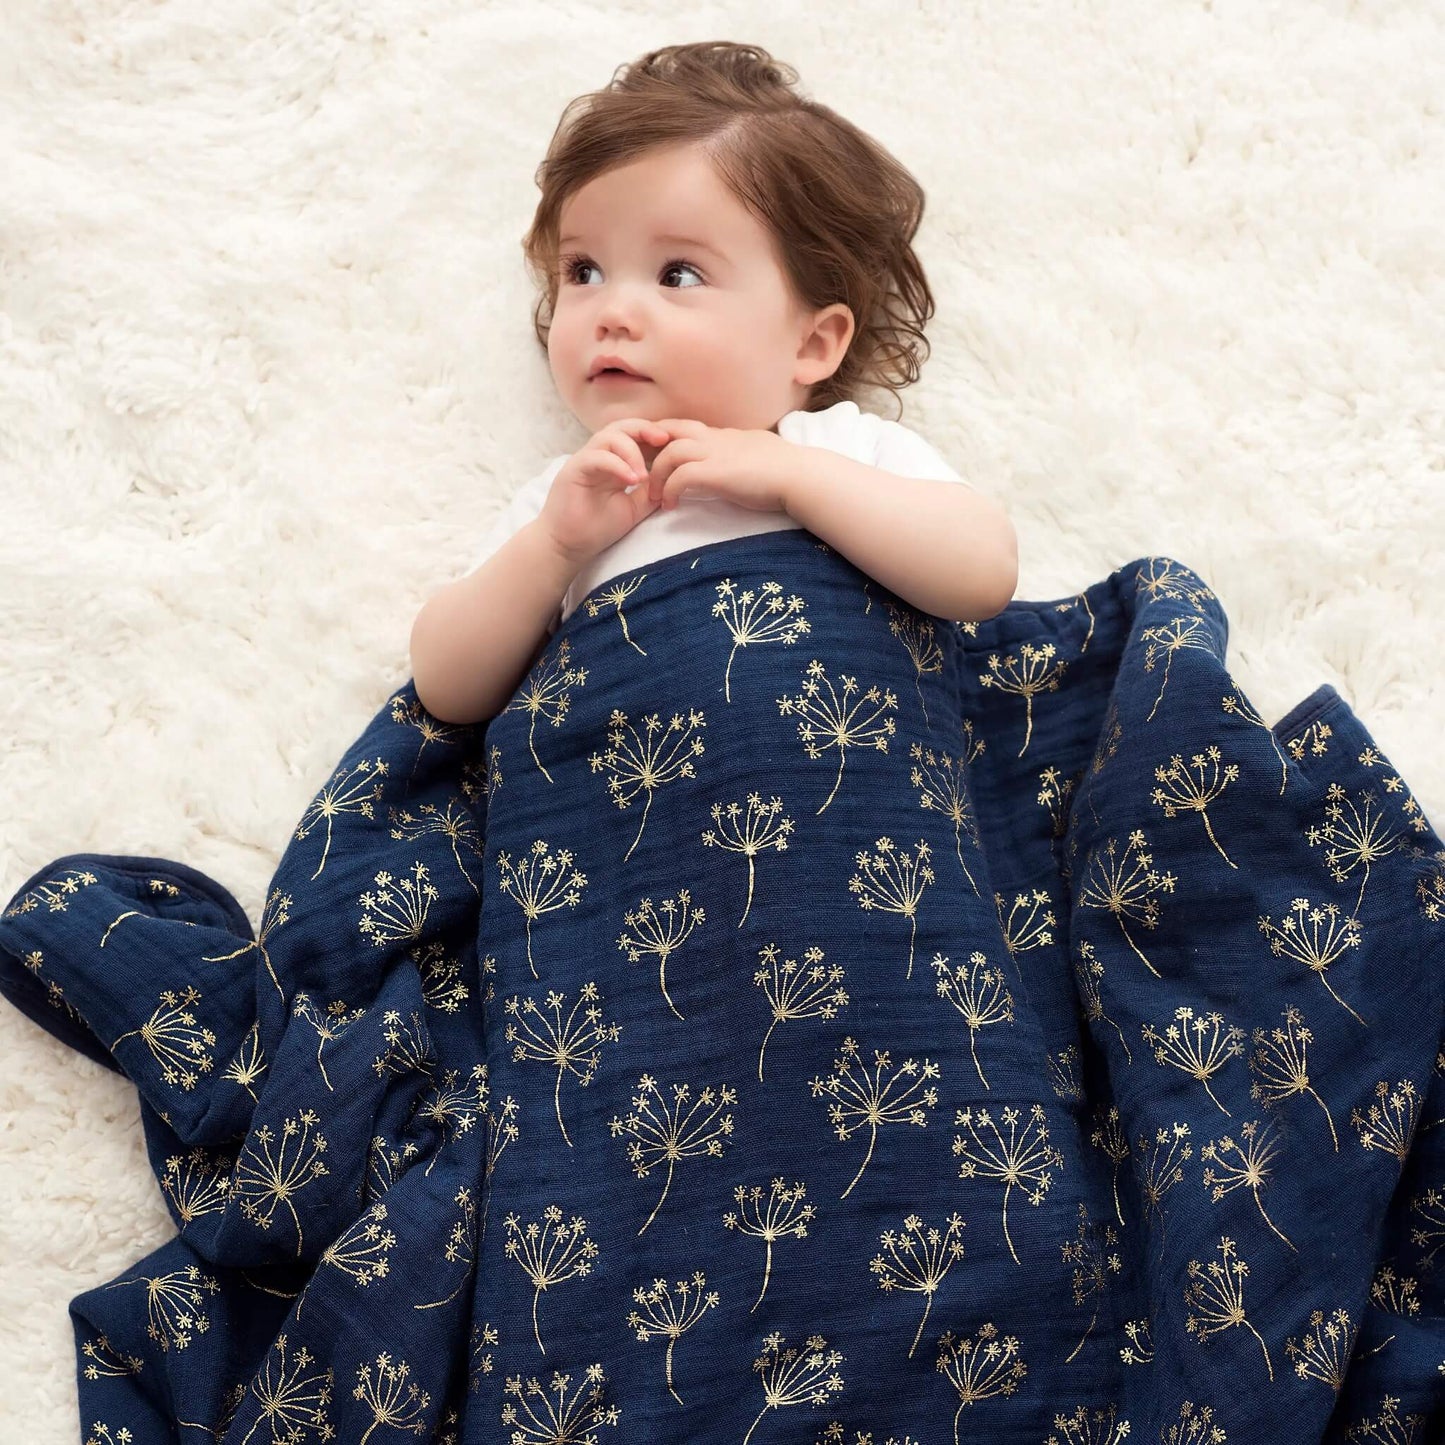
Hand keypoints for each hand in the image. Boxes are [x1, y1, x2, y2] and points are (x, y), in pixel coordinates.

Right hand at [538, 416, 670, 564]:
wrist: (568, 546)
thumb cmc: (597, 528)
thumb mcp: (635, 508)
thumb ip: (651, 492)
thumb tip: (674, 479)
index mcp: (614, 462)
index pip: (635, 436)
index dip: (654, 436)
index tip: (674, 445)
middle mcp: (599, 456)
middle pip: (622, 427)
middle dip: (645, 430)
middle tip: (664, 441)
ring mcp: (585, 461)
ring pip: (608, 436)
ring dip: (631, 451)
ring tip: (644, 476)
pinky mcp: (573, 470)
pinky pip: (596, 457)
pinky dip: (616, 464)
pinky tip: (632, 480)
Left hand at [645, 419, 795, 514]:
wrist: (800, 475)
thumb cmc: (787, 471)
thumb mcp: (759, 455)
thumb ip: (743, 455)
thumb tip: (742, 462)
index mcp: (726, 435)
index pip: (687, 428)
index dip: (667, 438)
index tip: (657, 456)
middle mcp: (717, 438)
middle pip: (670, 431)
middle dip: (651, 450)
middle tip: (643, 474)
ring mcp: (716, 453)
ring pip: (670, 452)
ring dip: (656, 475)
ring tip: (654, 497)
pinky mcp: (717, 472)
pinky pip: (680, 477)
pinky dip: (669, 491)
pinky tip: (670, 506)